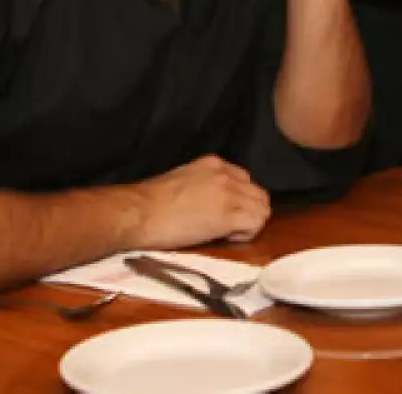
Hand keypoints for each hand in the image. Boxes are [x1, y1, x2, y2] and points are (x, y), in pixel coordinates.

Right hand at [130, 155, 271, 248]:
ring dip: (249, 223)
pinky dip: (246, 234)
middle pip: (258, 194)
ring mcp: (230, 193)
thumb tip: (210, 201)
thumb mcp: (183, 180)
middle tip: (229, 227)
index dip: (239, 199)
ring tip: (227, 233)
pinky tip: (227, 238)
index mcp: (214, 163)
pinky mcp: (229, 215)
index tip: (223, 213)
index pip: (245, 180)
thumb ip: (203, 184)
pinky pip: (256, 223)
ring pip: (262, 208)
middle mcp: (226, 174)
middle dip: (248, 212)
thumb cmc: (149, 203)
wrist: (138, 213)